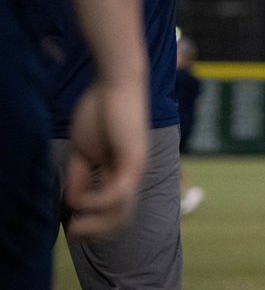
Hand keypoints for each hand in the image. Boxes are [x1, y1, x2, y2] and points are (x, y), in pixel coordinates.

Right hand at [62, 80, 147, 240]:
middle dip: (98, 231)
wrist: (114, 84)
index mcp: (120, 171)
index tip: (73, 231)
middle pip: (123, 216)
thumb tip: (74, 202)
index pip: (114, 208)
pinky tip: (81, 203)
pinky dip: (99, 203)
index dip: (95, 224)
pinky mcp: (134, 159)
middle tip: (75, 235)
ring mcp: (135, 167)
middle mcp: (132, 173)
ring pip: (123, 209)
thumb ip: (80, 176)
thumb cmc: (100, 111)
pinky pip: (119, 192)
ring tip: (76, 225)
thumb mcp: (83, 151)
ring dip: (98, 223)